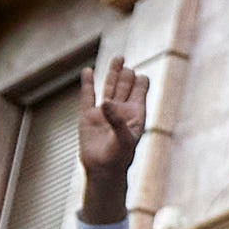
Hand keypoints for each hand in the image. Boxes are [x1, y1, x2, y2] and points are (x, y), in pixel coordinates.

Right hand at [78, 55, 148, 214]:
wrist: (103, 170)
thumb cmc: (120, 157)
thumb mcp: (124, 138)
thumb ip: (117, 120)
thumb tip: (106, 102)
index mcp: (135, 114)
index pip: (140, 92)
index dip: (141, 82)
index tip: (140, 76)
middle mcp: (120, 110)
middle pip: (124, 86)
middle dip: (125, 74)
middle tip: (123, 60)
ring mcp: (104, 112)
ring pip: (109, 87)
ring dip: (112, 73)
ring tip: (118, 58)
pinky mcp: (88, 116)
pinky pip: (88, 96)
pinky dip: (87, 83)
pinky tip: (88, 71)